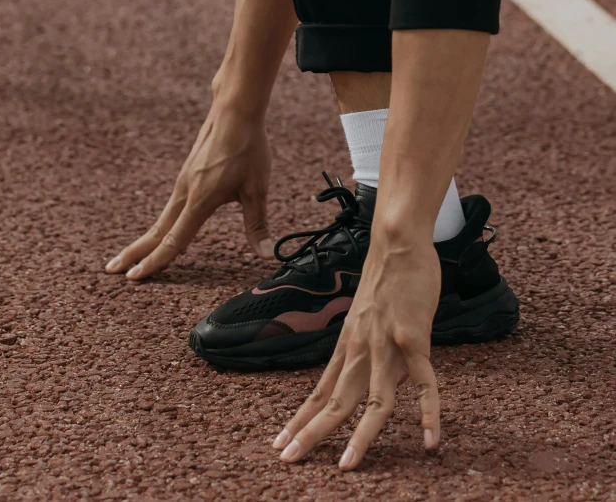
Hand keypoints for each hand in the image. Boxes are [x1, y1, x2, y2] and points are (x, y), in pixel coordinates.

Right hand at [105, 104, 273, 279]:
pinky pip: (169, 208)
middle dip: (133, 253)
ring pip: (161, 220)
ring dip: (144, 240)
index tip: (135, 277)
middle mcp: (184, 194)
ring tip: (129, 256)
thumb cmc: (246, 147)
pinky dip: (159, 226)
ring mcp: (183, 184)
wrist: (233, 111)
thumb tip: (265, 255)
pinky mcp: (187, 176)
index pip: (173, 241)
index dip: (154, 262)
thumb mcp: (256, 189)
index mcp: (198, 201)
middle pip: (155, 232)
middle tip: (112, 270)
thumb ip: (257, 224)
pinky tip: (160, 231)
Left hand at [272, 238, 440, 469]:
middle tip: (288, 462)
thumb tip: (368, 376)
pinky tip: (431, 439)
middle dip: (311, 435)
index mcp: (346, 349)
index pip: (317, 394)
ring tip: (347, 466)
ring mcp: (385, 346)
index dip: (299, 422)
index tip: (280, 446)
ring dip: (360, 437)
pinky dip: (428, 412)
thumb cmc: (384, 282)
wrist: (396, 244)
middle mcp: (359, 352)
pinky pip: (424, 381)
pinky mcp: (414, 338)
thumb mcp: (363, 321)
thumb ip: (364, 350)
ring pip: (371, 402)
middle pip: (333, 403)